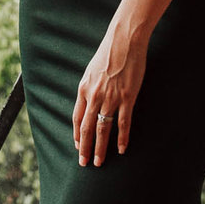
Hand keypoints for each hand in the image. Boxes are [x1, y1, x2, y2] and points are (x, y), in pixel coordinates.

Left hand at [71, 25, 146, 167]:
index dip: (77, 134)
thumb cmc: (109, 52)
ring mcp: (111, 97)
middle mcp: (94, 95)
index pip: (77, 118)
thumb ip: (89, 86)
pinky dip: (122, 137)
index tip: (77, 146)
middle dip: (84, 148)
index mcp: (84, 88)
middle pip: (86, 127)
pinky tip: (121, 149)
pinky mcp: (127, 97)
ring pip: (102, 128)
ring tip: (99, 161)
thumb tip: (88, 99)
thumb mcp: (91, 70)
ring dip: (100, 147)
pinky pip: (123, 122)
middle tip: (84, 163)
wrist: (124, 40)